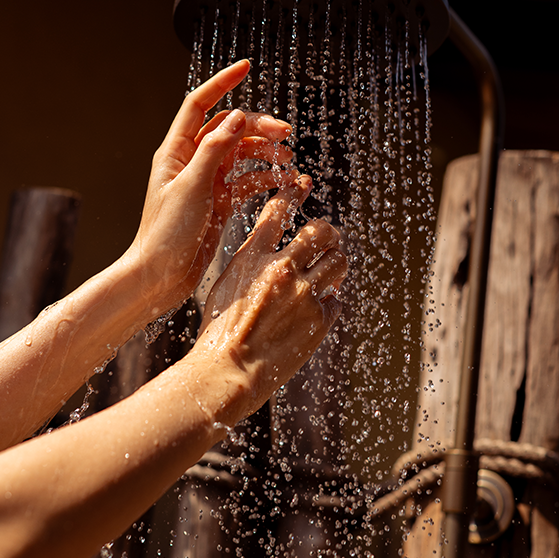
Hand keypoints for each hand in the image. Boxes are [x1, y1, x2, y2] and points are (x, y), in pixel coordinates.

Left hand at [123, 60, 296, 317]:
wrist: (160, 277)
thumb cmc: (166, 234)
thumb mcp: (193, 188)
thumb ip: (215, 150)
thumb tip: (236, 116)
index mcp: (176, 151)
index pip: (200, 103)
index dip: (222, 82)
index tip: (247, 66)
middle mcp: (191, 162)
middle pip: (229, 128)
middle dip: (258, 126)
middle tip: (286, 134)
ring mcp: (206, 182)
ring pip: (241, 154)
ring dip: (265, 153)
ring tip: (289, 161)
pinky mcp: (219, 203)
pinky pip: (247, 181)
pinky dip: (266, 179)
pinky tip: (286, 183)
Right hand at [187, 176, 347, 423]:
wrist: (228, 371)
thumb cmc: (220, 331)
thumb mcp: (227, 284)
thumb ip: (252, 263)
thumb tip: (275, 251)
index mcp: (253, 256)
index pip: (278, 210)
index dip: (293, 193)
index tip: (302, 186)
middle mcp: (281, 269)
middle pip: (322, 231)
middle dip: (328, 233)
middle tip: (328, 238)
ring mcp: (304, 294)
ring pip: (338, 262)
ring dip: (334, 264)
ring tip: (327, 271)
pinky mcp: (319, 320)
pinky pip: (335, 300)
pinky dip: (328, 302)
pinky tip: (314, 310)